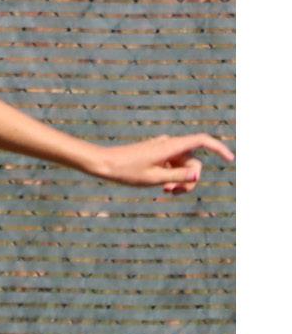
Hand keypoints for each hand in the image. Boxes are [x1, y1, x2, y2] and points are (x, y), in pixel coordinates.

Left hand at [89, 133, 233, 194]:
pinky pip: (172, 166)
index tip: (230, 160)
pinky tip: (163, 188)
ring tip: (166, 192)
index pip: (202, 141)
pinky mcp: (156, 156)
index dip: (219, 148)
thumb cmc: (126, 171)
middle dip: (190, 178)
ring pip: (182, 166)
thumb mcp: (154, 178)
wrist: (102, 164)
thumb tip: (197, 173)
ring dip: (179, 180)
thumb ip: (177, 176)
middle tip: (174, 192)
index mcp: (171, 146)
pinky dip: (171, 177)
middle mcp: (169, 145)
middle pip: (193, 161)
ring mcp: (162, 151)